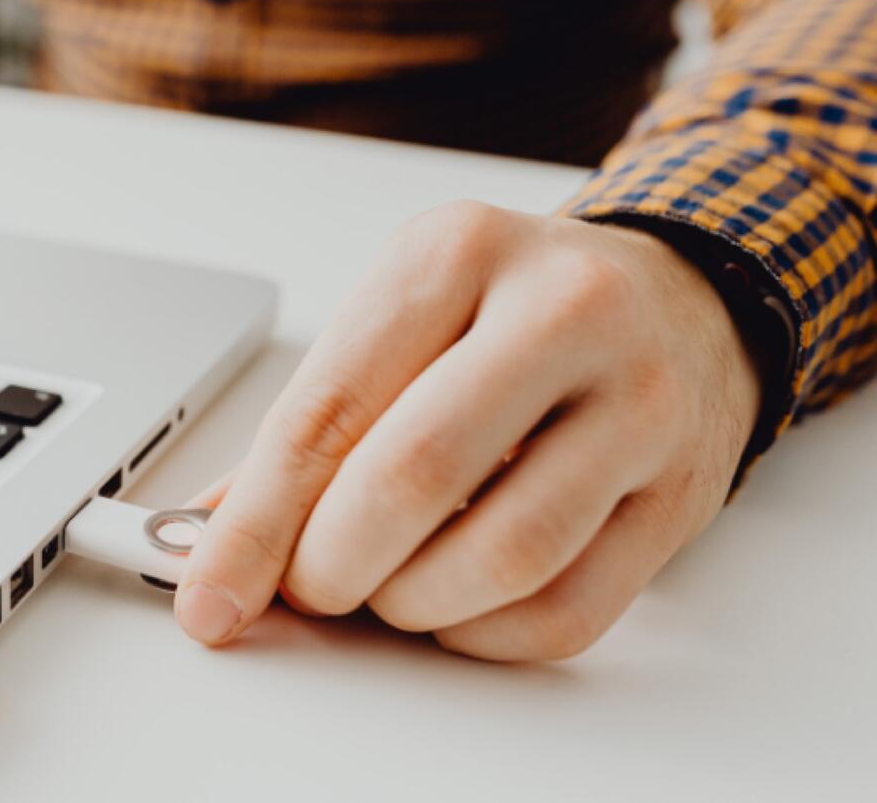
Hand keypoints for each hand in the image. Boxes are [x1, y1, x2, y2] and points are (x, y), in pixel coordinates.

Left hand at [177, 201, 762, 659]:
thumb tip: (208, 542)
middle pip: (413, 477)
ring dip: (411, 604)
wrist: (679, 301)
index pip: (328, 409)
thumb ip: (307, 429)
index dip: (255, 523)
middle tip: (309, 588)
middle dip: (331, 566)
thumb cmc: (510, 315)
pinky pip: (568, 611)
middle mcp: (562, 311)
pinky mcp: (681, 493)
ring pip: (503, 557)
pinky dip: (484, 635)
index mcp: (455, 254)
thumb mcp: (400, 323)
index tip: (209, 594)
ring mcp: (639, 401)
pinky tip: (458, 604)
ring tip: (386, 587)